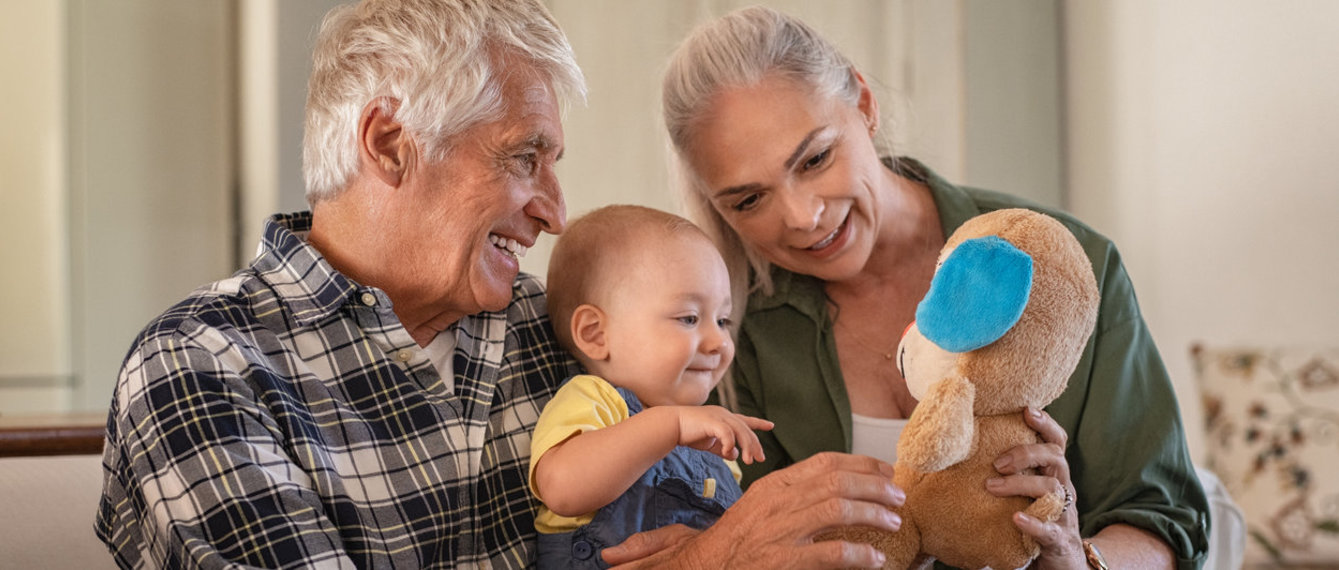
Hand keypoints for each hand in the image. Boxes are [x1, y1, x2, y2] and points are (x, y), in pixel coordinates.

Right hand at [604, 452, 905, 568]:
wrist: (708, 564)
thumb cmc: (738, 536)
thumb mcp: (762, 502)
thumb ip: (794, 490)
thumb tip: (836, 483)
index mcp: (775, 484)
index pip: (824, 462)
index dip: (861, 463)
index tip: (885, 470)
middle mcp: (780, 502)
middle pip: (836, 481)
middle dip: (874, 486)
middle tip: (899, 495)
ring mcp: (781, 531)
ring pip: (837, 510)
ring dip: (872, 513)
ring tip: (894, 521)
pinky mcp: (783, 560)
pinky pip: (830, 553)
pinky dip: (858, 555)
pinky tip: (876, 559)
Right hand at [674, 405, 773, 463]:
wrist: (671, 425)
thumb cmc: (688, 433)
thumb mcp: (709, 443)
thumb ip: (722, 448)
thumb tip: (735, 455)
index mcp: (724, 418)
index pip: (745, 420)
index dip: (759, 423)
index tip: (771, 425)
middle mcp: (724, 414)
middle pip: (746, 429)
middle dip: (755, 445)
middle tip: (759, 459)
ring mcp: (719, 416)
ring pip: (740, 431)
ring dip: (746, 447)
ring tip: (748, 462)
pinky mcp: (712, 421)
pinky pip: (727, 434)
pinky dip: (730, 445)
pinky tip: (728, 454)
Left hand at [987, 407, 1086, 568]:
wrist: (1062, 564)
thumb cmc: (1035, 520)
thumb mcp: (1025, 493)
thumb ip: (1008, 473)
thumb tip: (961, 451)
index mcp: (1053, 475)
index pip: (1056, 442)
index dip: (1046, 424)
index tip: (1026, 410)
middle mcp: (1062, 490)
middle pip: (1055, 459)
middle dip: (1027, 453)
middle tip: (997, 462)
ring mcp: (1063, 515)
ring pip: (1051, 490)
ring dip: (1020, 484)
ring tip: (992, 486)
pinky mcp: (1059, 540)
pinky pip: (1049, 529)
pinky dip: (1033, 522)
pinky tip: (1016, 518)